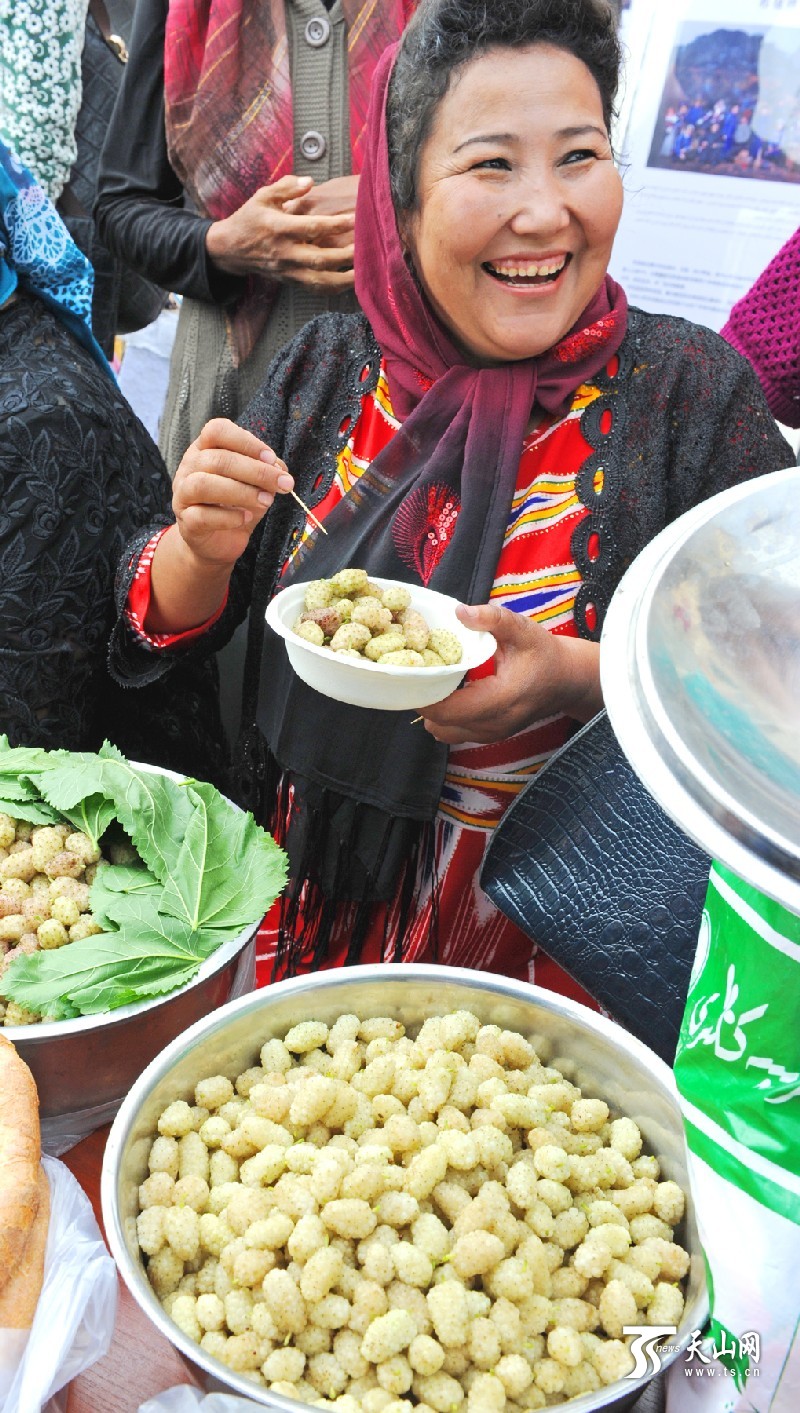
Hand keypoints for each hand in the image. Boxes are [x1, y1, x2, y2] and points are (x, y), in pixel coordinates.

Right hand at [172, 419, 293, 572]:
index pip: (217, 431)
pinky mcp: (186, 522)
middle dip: (256, 471)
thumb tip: (279, 469)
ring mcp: (183, 495)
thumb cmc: (235, 505)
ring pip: (203, 485)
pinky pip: (202, 516)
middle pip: (217, 459)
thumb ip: (266, 471)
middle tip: (283, 484)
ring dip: (241, 492)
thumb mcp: (254, 484)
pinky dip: (229, 517)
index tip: (271, 458)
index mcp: (204, 449)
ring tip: (267, 501)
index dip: (246, 441)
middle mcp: (189, 468)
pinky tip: (246, 518)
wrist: (217, 541)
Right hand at [205, 175, 354, 288]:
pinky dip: (334, 288)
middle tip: (366, 248)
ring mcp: (288, 271)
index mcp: (278, 228)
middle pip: (319, 259)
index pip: (311, 227)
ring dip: (343, 279)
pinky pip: (315, 289)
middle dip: (344, 256)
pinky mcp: (291, 281)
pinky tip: (351, 283)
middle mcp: (284, 253)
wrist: (232, 248)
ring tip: (365, 272)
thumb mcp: (263, 196)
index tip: (355, 218)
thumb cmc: (251, 218)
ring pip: (319, 280)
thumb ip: (286, 187)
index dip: (334, 224)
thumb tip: (310, 181)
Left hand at [420, 603, 602, 744]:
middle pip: (440, 724)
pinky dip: (443, 715)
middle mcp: (494, 724)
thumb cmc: (544, 654)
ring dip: (432, 709)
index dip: (423, 694)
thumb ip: (492, 618)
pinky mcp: (488, 735)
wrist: (565, 680)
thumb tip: (459, 612)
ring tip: (428, 681)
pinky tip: (444, 691)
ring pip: (443, 731)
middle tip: (413, 673)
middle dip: (422, 699)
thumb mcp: (522, 629)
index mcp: (500, 700)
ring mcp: (490, 734)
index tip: (408, 673)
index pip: (448, 710)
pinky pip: (454, 731)